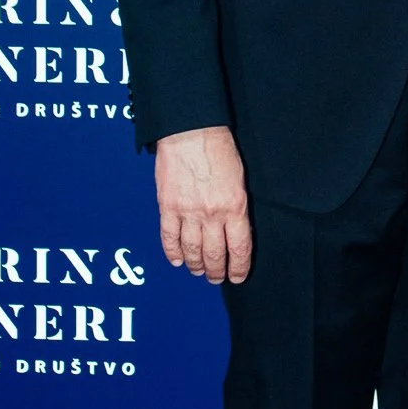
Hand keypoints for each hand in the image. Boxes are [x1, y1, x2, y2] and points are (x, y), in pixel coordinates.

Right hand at [155, 126, 252, 284]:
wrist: (191, 131)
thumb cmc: (219, 150)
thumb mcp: (240, 180)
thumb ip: (237, 207)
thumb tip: (234, 229)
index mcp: (234, 207)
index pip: (239, 248)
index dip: (238, 267)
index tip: (237, 276)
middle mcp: (211, 214)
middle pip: (214, 254)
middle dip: (216, 271)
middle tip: (215, 277)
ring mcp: (187, 212)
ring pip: (191, 250)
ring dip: (195, 265)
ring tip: (197, 270)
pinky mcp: (167, 206)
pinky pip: (169, 237)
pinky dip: (172, 252)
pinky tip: (177, 260)